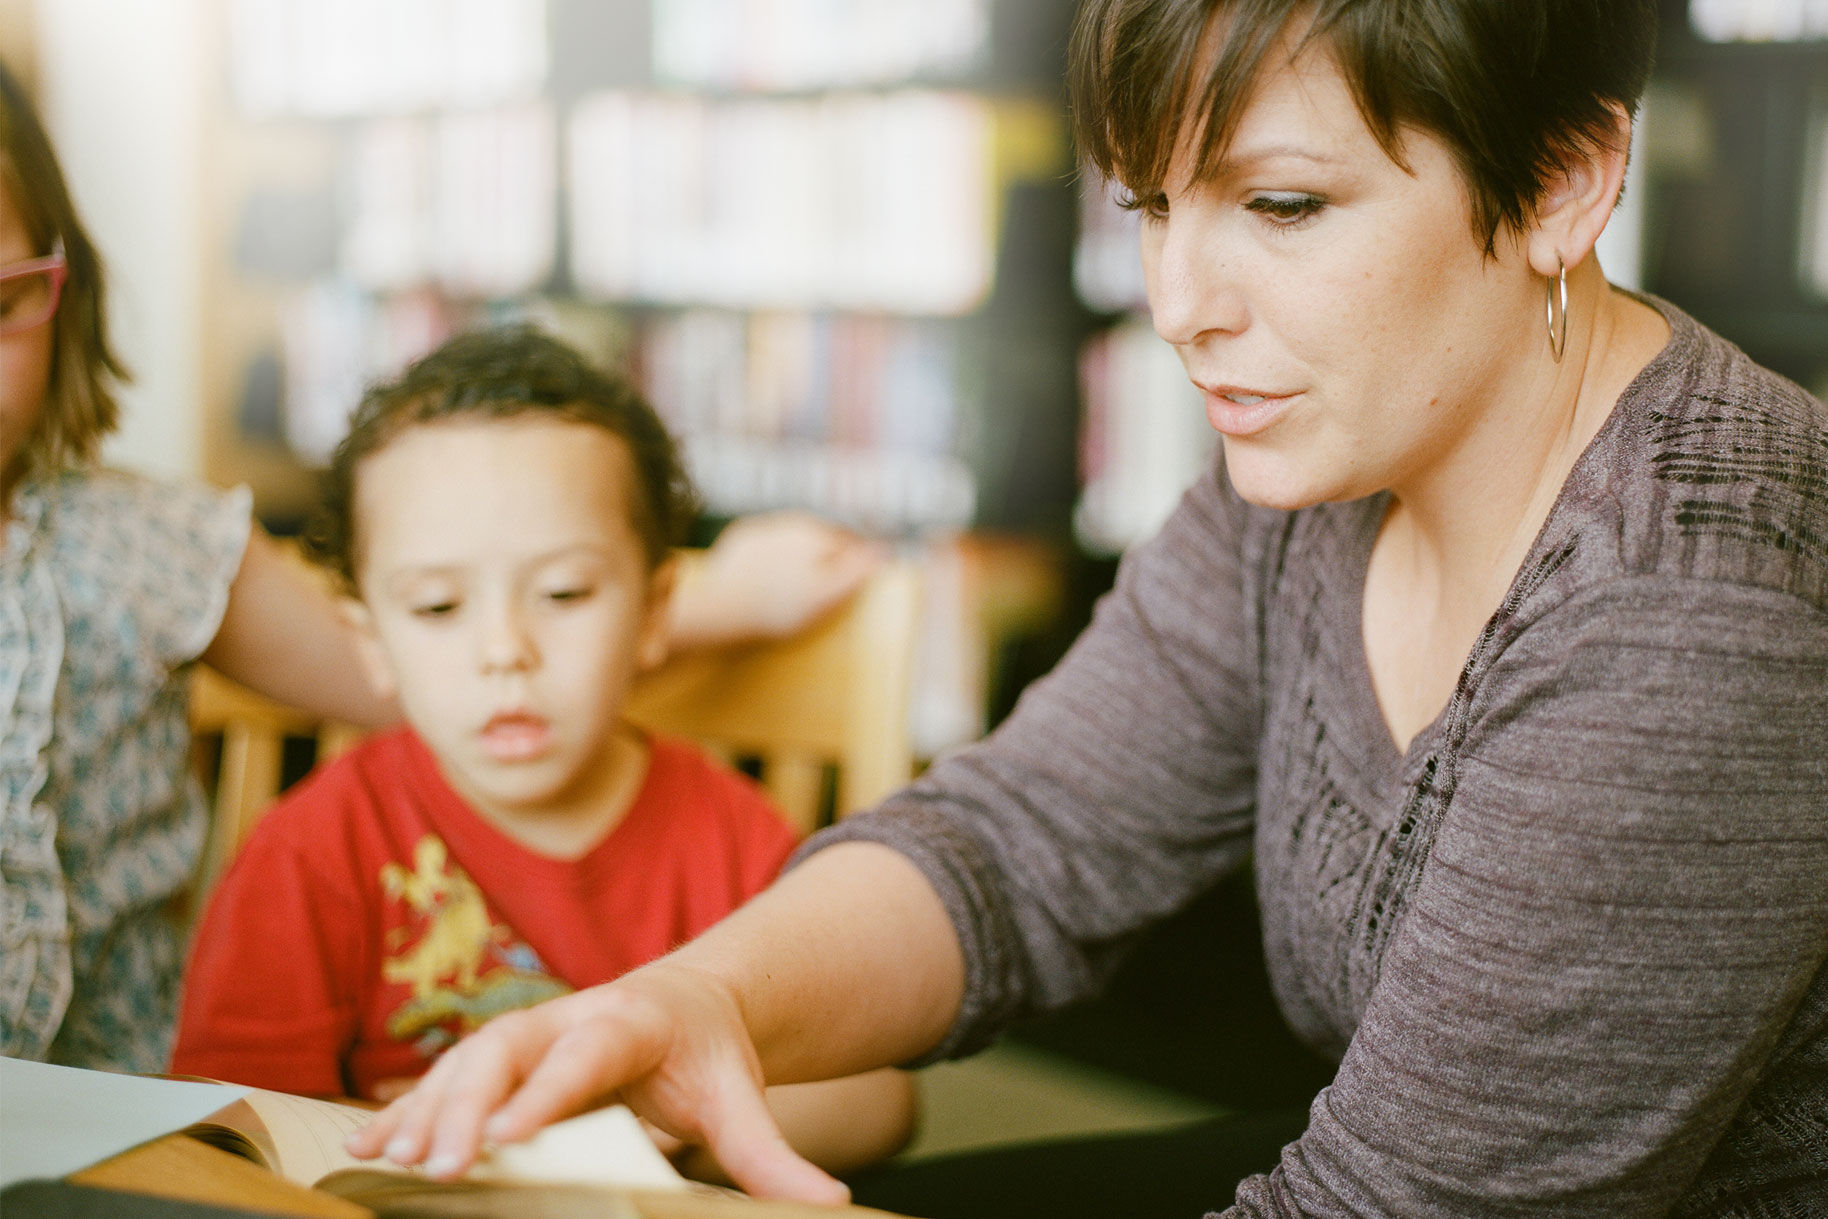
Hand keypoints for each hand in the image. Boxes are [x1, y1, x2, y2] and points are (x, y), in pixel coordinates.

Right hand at [343, 962, 848, 1204]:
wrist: (686, 1001)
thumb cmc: (709, 1055)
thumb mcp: (742, 1099)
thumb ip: (773, 1157)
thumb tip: (832, 1206)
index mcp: (630, 1021)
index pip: (583, 1054)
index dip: (544, 1092)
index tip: (507, 1136)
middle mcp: (568, 1016)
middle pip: (506, 1050)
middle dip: (468, 1104)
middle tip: (442, 1165)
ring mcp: (527, 1033)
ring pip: (463, 1061)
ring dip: (423, 1108)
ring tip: (388, 1159)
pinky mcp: (500, 1058)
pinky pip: (442, 1079)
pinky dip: (403, 1110)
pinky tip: (366, 1149)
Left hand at [670, 512, 888, 648]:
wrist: (721, 608)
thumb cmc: (779, 607)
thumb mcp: (827, 595)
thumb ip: (857, 571)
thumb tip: (884, 550)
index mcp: (817, 534)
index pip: (850, 543)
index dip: (858, 563)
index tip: (854, 585)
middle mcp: (791, 521)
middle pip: (821, 538)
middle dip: (828, 557)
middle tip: (825, 589)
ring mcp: (763, 528)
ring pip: (793, 538)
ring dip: (800, 555)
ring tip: (797, 586)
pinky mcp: (739, 539)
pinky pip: (765, 545)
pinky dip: (771, 557)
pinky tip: (769, 578)